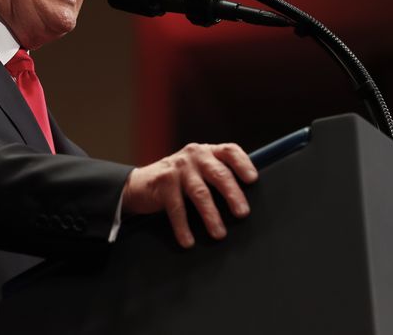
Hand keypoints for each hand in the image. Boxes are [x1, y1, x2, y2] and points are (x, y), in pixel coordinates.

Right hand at [121, 143, 257, 247]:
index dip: (243, 164)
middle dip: (233, 194)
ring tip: (219, 233)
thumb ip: (218, 176)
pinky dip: (183, 227)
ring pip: (200, 193)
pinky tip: (188, 241)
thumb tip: (244, 202)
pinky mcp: (163, 182)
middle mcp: (195, 155)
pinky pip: (177, 208)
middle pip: (219, 174)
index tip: (253, 180)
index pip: (230, 151)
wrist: (139, 184)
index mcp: (208, 151)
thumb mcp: (198, 171)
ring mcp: (178, 168)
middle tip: (242, 213)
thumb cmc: (179, 180)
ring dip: (211, 215)